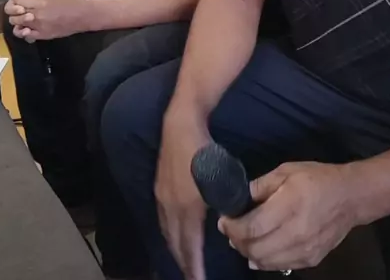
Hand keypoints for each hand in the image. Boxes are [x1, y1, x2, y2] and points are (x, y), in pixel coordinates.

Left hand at [1, 0, 89, 40]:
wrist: (83, 16)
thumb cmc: (71, 1)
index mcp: (40, 2)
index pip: (17, 1)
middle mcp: (37, 16)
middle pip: (14, 14)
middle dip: (14, 10)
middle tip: (20, 7)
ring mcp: (39, 27)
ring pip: (17, 26)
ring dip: (17, 20)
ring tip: (23, 17)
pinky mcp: (43, 36)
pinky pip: (26, 35)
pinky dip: (23, 31)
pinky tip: (28, 26)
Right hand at [155, 112, 209, 279]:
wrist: (181, 125)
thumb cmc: (204, 150)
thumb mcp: (220, 178)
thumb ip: (224, 202)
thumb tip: (231, 220)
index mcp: (186, 207)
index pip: (189, 246)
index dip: (194, 267)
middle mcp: (169, 207)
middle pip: (175, 244)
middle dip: (184, 263)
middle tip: (192, 278)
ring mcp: (161, 197)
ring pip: (167, 232)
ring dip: (176, 250)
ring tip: (185, 263)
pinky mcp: (158, 188)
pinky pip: (164, 220)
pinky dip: (170, 234)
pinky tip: (176, 235)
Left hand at [219, 161, 356, 272]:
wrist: (350, 197)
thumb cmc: (317, 179)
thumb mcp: (287, 171)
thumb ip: (261, 185)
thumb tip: (240, 198)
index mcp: (289, 206)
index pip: (253, 227)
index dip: (233, 227)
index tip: (223, 220)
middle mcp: (296, 233)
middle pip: (256, 249)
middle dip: (236, 241)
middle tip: (230, 229)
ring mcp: (304, 250)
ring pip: (266, 262)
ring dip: (248, 253)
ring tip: (242, 239)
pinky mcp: (311, 260)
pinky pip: (280, 266)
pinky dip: (264, 261)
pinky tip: (258, 251)